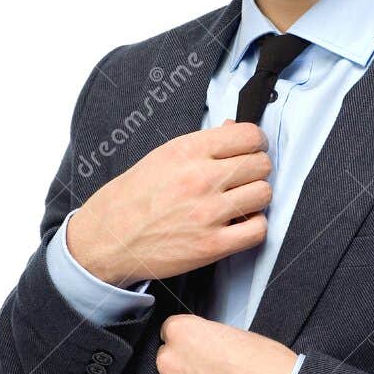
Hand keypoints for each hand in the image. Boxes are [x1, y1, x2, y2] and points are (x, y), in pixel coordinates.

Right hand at [67, 120, 271, 284]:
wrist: (109, 237)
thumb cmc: (133, 196)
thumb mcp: (164, 156)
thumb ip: (203, 144)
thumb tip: (235, 129)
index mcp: (188, 151)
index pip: (249, 135)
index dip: (256, 142)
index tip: (251, 150)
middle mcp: (201, 178)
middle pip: (261, 164)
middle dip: (256, 170)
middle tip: (243, 178)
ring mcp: (208, 213)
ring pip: (264, 194)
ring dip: (255, 198)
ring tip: (238, 201)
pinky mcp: (212, 244)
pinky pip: (258, 230)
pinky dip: (254, 227)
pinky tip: (239, 224)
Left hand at [155, 314, 297, 373]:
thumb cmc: (269, 369)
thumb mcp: (236, 335)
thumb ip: (208, 340)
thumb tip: (202, 351)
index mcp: (182, 333)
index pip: (170, 333)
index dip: (189, 343)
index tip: (200, 352)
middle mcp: (169, 362)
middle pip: (169, 363)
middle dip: (187, 369)